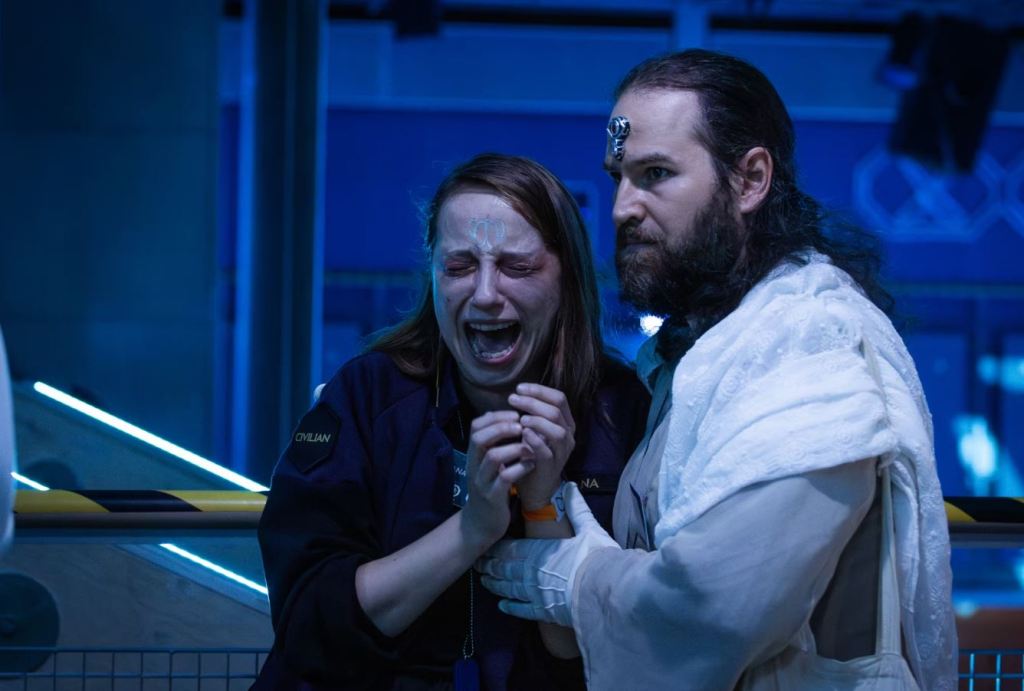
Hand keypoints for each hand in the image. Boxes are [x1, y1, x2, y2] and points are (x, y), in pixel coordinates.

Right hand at [461, 411, 535, 549]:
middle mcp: (474, 465)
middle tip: (521, 426)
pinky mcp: (493, 497)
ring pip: (493, 457)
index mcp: (473, 455)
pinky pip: (506, 478)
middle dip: (502, 427)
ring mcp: (482, 482)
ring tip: (530, 446)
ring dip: (514, 448)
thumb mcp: (487, 465)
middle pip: (480, 438)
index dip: (495, 417)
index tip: (514, 414)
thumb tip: (508, 419)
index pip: (475, 427)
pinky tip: (532, 465)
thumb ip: (494, 445)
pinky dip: (521, 468)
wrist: (480, 524)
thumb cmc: (489, 488)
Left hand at [477, 483, 617, 626]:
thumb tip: (570, 486)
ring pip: (508, 588)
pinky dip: (510, 607)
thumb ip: (576, 508)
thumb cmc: (596, 558)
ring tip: (484, 582)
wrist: (604, 590)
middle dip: (490, 565)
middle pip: (504, 568)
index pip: (511, 548)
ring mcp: (535, 593)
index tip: (487, 546)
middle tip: (478, 563)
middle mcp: (531, 572)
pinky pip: (521, 610)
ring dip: (495, 584)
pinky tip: (501, 606)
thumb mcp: (588, 528)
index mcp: (539, 551)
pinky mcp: (543, 611)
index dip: (497, 548)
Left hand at [507, 383, 575, 510]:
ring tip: (520, 419)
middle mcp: (568, 435)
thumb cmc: (533, 454)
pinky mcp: (552, 466)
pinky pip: (547, 451)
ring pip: (557, 430)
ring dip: (537, 420)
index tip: (519, 388)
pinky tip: (523, 434)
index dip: (540, 391)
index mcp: (565, 423)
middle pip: (556, 411)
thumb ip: (532, 414)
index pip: (559, 399)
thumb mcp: (534, 430)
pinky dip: (535, 440)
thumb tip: (517, 394)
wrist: (536, 486)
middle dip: (533, 402)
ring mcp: (562, 452)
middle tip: (513, 399)